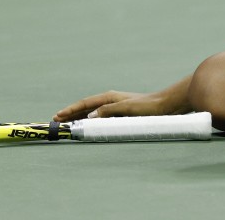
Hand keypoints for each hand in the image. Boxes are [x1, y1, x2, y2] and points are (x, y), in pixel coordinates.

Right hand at [52, 90, 173, 121]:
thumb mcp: (126, 109)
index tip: (58, 116)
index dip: (70, 110)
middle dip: (71, 113)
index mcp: (109, 98)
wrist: (166, 105)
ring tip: (69, 123)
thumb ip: (108, 111)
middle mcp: (111, 100)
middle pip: (86, 107)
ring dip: (80, 117)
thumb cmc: (148, 107)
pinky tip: (90, 126)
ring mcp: (116, 106)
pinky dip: (92, 121)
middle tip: (57, 120)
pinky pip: (101, 117)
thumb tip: (89, 117)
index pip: (85, 104)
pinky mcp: (122, 113)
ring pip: (92, 112)